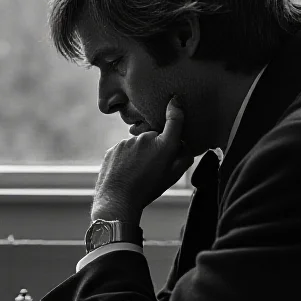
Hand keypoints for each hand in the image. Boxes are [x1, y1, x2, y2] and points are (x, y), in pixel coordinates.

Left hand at [91, 96, 193, 222]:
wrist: (117, 200)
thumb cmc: (147, 190)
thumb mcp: (172, 177)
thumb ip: (183, 159)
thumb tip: (186, 147)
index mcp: (163, 145)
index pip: (174, 120)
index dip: (176, 109)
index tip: (174, 100)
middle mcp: (145, 138)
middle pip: (155, 137)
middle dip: (156, 146)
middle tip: (154, 166)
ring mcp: (127, 142)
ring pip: (138, 144)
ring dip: (140, 154)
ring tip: (137, 173)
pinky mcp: (113, 148)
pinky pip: (124, 150)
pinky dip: (127, 158)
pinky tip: (126, 172)